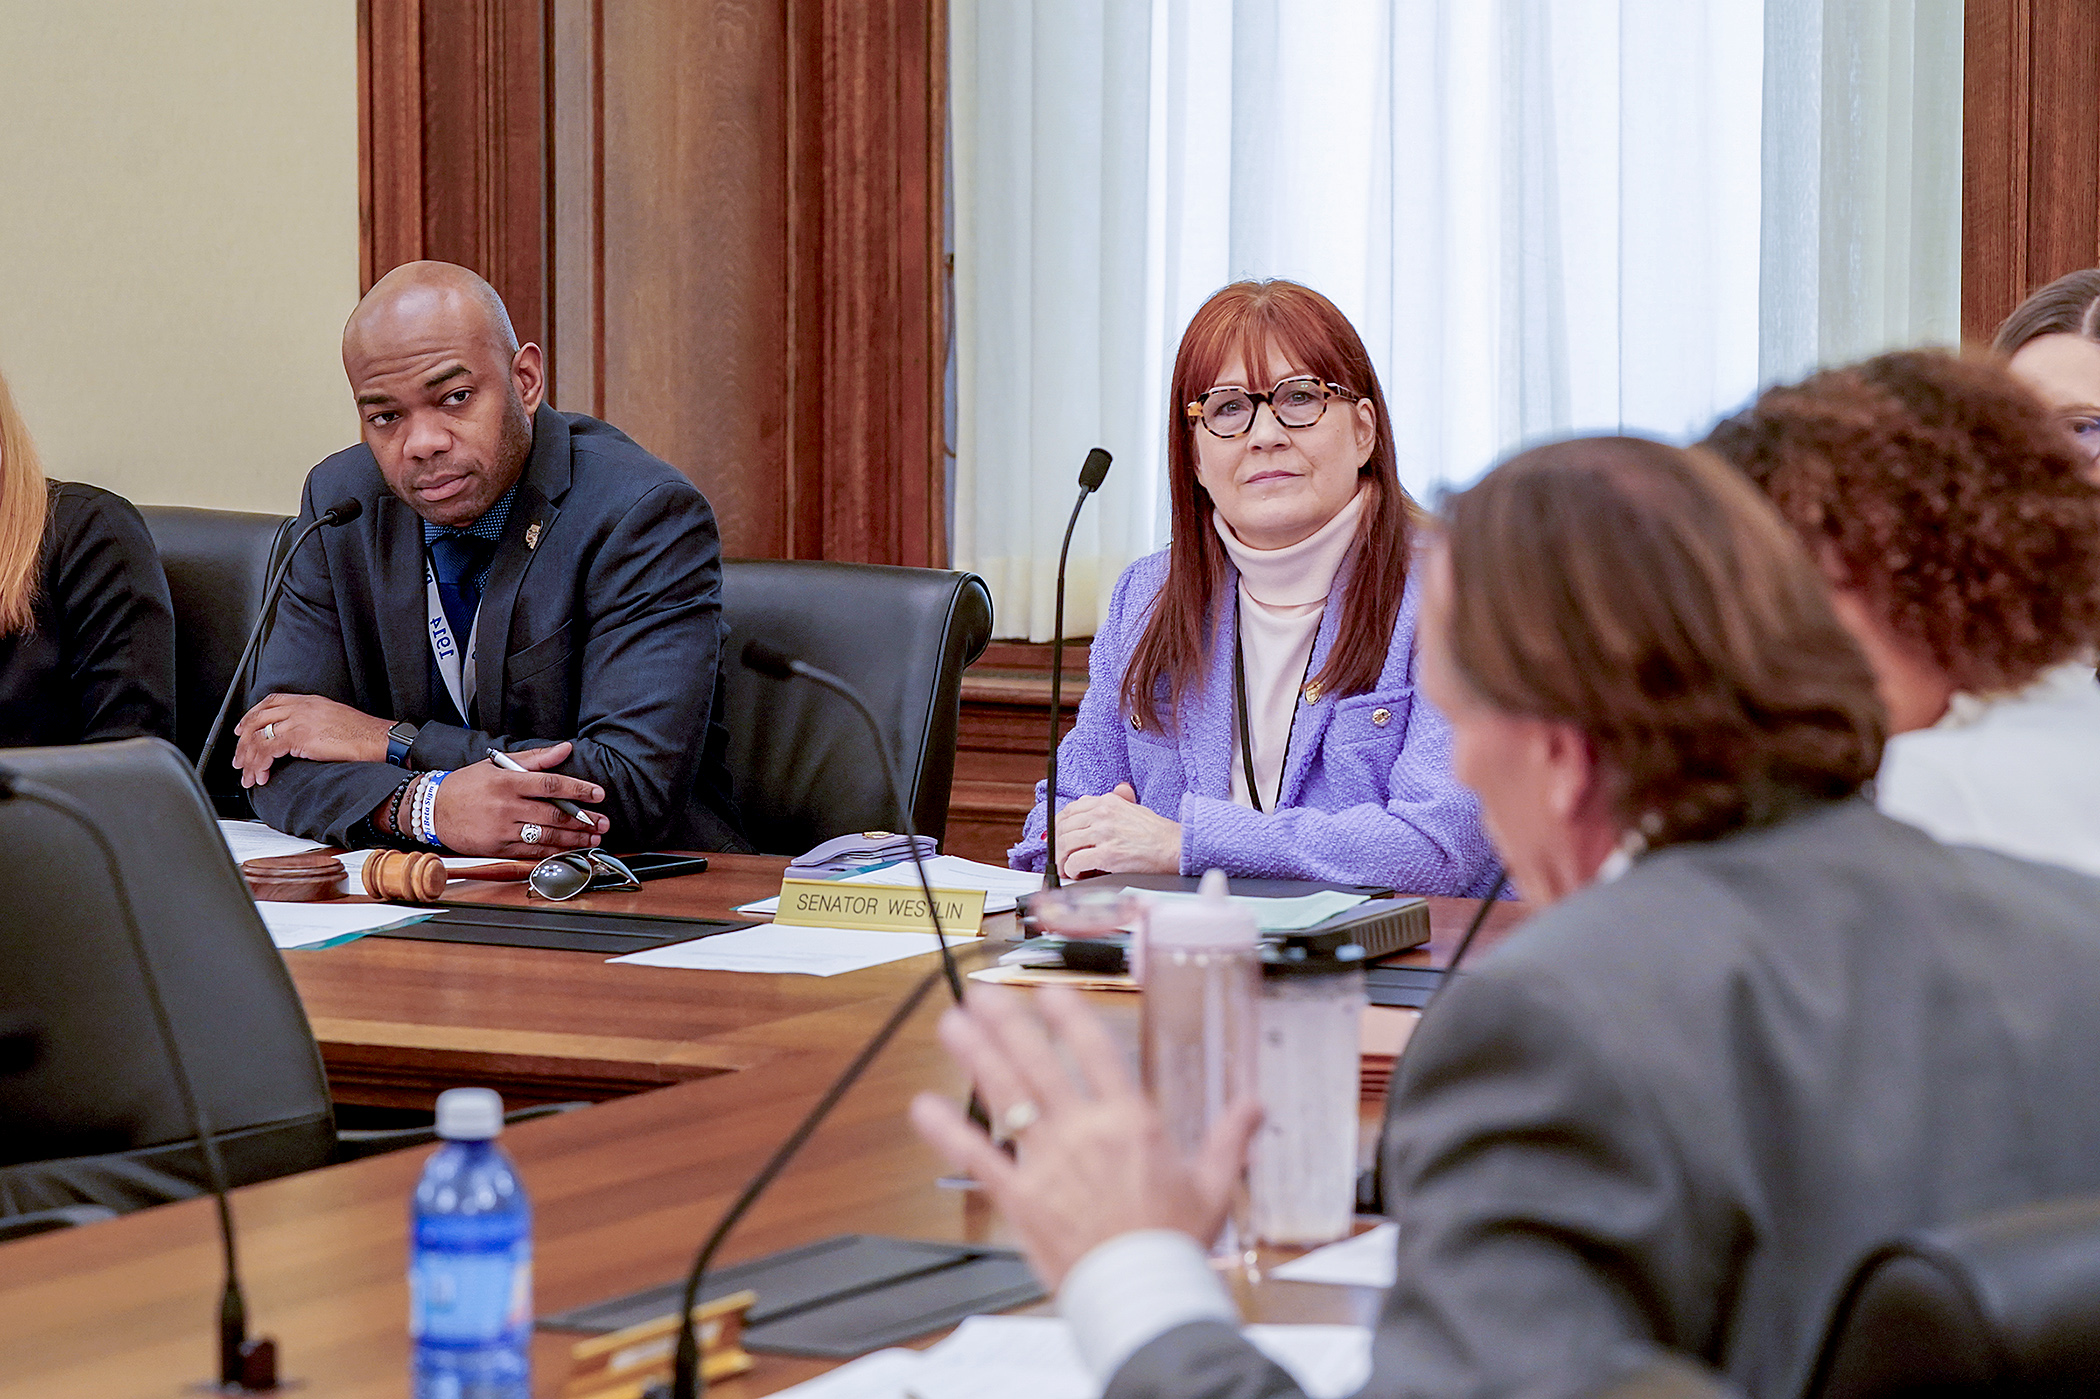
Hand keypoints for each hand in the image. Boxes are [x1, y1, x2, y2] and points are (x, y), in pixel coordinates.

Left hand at [233, 694, 391, 786]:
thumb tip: (299, 738)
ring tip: (247, 775)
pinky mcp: (300, 737)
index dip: (252, 715)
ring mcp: (299, 720)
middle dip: (243, 741)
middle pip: (258, 719)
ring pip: (259, 737)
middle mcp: (300, 707)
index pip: (271, 702)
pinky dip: (260, 765)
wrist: (378, 739)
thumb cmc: (363, 734)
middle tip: (239, 758)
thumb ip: (313, 722)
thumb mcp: (334, 719)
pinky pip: (268, 750)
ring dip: (248, 758)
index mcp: (309, 701)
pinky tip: (261, 776)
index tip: (243, 729)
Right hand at [429, 742, 611, 856]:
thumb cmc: (465, 785)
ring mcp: (502, 829)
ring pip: (545, 835)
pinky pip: (530, 852)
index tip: (597, 794)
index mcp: (507, 781)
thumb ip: (534, 758)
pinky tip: (569, 849)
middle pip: (553, 813)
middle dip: (583, 819)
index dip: (577, 790)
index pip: (550, 784)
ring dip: (573, 838)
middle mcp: (506, 806)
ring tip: (593, 837)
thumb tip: (564, 748)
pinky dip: (553, 851)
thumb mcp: (496, 764)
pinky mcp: (497, 848)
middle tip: (602, 821)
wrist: (431, 809)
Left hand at [909, 985, 1260, 1289]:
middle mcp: (1084, 1131)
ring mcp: (1048, 1162)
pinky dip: (949, 1131)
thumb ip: (1230, 1138)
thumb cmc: (1176, 1243)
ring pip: (1005, 1097)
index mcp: (1131, 1121)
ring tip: (952, 1025)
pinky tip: (923, 1108)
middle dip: (1007, 1023)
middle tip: (980, 993)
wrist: (1144, 1294)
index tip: (1047, 991)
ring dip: (975, 1057)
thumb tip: (1254, 1106)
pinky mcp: (1020, 1198)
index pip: (1095, 1051)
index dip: (1067, 1016)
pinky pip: (979, 1158)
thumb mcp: (1214, 1184)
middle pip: (1038, 1063)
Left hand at [1053, 782, 1180, 878]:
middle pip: (1062, 828)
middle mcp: (1102, 814)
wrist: (1174, 847)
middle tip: (1061, 858)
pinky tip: (1079, 874)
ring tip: (1069, 868)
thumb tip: (1094, 798)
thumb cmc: (1156, 832)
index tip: (1058, 837)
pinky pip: (1075, 862)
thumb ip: (1113, 803)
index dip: (1058, 827)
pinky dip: (1071, 870)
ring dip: (1062, 860)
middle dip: (1058, 846)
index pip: (1069, 810)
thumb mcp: (1132, 807)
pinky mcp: (1107, 855)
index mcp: (1107, 802)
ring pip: (1064, 844)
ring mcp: (1104, 834)